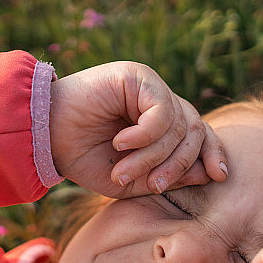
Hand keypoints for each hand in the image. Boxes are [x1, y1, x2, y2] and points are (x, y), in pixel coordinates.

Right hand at [49, 61, 226, 197]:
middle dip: (180, 164)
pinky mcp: (138, 77)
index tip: (218, 176)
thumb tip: (211, 173)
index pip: (198, 133)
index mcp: (160, 123)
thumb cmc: (82, 158)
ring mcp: (150, 87)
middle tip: (153, 185)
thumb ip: (168, 177)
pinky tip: (121, 143)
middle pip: (194, 130)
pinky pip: (161, 112)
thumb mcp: (130, 179)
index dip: (212, 152)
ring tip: (123, 170)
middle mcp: (159, 102)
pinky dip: (145, 135)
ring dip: (152, 157)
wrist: (44, 137)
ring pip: (176, 126)